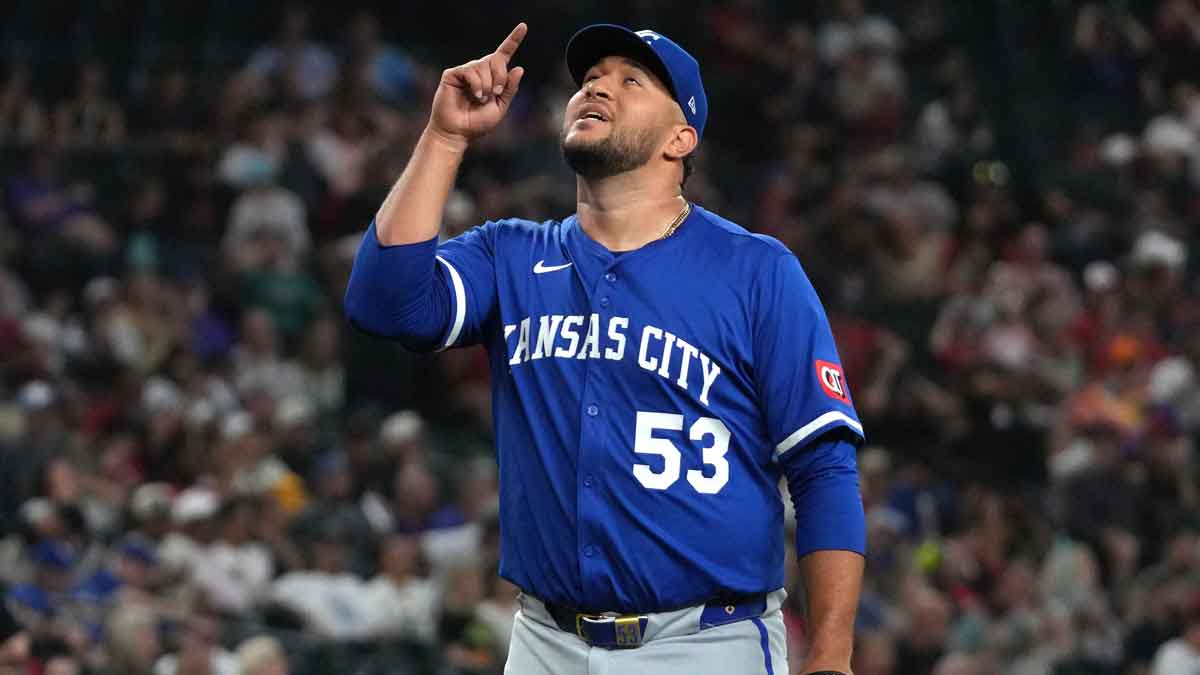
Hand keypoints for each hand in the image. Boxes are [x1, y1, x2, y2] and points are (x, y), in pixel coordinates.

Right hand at [428, 22, 527, 148]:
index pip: (504, 55)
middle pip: (497, 59)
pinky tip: (475, 95)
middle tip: (496, 93)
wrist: (458, 132)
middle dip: (501, 76)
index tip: (524, 26)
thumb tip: (519, 68)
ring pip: (483, 66)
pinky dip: (477, 84)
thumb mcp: (500, 107)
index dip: (514, 40)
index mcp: (492, 77)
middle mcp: (480, 70)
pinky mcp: (453, 74)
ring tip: (480, 99)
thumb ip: (509, 89)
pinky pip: (470, 71)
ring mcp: (466, 71)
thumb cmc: (477, 123)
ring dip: (488, 85)